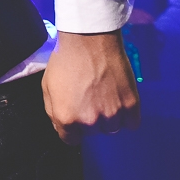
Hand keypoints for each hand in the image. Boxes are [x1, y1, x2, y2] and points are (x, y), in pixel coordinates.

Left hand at [42, 30, 140, 144]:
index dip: (72, 128)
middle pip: (92, 132)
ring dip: (109, 118)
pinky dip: (128, 115)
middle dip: (89, 120)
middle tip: (89, 99)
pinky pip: (132, 123)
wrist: (88, 40)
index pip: (70, 139)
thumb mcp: (47, 87)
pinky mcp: (131, 105)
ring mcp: (112, 114)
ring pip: (112, 128)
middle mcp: (90, 121)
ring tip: (105, 97)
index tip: (76, 116)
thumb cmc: (65, 61)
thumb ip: (53, 112)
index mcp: (66, 118)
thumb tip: (62, 126)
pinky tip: (120, 100)